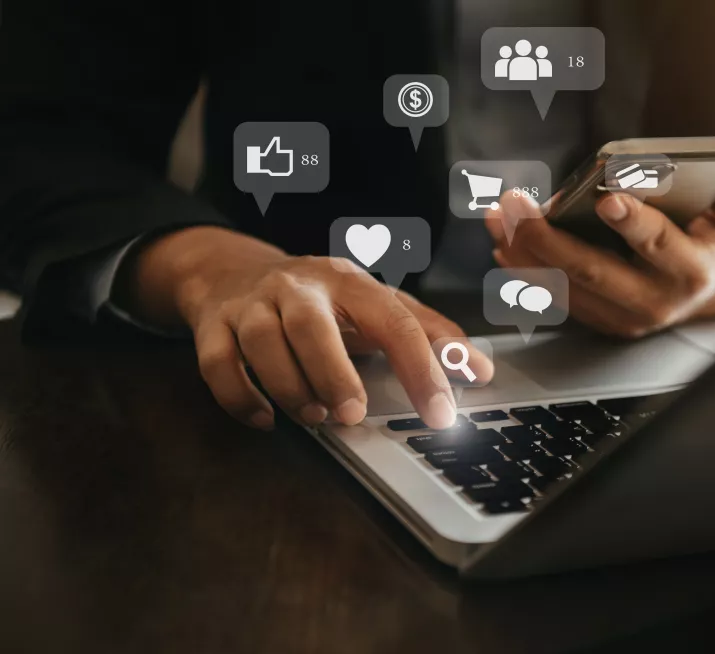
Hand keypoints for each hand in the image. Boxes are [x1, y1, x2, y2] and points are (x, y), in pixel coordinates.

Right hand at [113, 226, 492, 430]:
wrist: (234, 271)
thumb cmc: (319, 299)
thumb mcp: (375, 305)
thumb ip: (429, 335)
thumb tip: (480, 371)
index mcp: (349, 281)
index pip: (394, 321)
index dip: (421, 368)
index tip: (440, 415)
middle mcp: (298, 287)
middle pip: (312, 324)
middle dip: (334, 373)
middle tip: (352, 415)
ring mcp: (251, 304)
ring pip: (262, 343)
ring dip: (290, 388)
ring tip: (314, 415)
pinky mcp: (213, 325)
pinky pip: (217, 364)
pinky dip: (239, 397)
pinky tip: (265, 417)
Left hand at [485, 182, 714, 337]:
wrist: (709, 295)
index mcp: (689, 271)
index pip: (657, 245)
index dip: (632, 222)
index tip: (606, 197)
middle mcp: (652, 301)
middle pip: (592, 271)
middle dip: (547, 237)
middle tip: (516, 205)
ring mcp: (621, 317)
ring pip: (563, 286)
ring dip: (523, 252)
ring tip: (498, 217)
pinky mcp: (599, 321)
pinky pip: (555, 298)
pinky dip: (525, 271)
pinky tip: (503, 244)